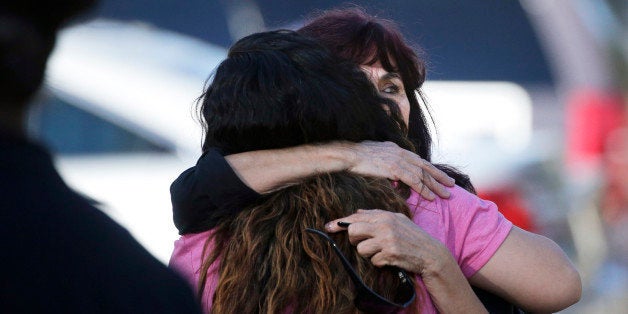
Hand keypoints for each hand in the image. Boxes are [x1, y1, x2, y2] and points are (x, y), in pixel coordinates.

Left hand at [325, 209, 451, 276]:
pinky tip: (389, 259)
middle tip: (364, 243)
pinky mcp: (390, 254)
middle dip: (355, 240)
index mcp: (385, 216)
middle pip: (353, 232)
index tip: (328, 227)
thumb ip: (376, 215)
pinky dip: (379, 262)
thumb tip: (356, 213)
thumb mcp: (397, 220)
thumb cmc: (412, 236)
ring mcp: (387, 240)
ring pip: (361, 249)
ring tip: (380, 251)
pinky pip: (373, 261)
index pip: (356, 218)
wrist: (430, 253)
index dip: (340, 223)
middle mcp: (384, 226)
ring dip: (368, 254)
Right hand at [343, 141, 453, 199]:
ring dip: (436, 185)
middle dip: (439, 176)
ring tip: (446, 194)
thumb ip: (384, 160)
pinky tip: (431, 197)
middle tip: (452, 184)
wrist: (348, 155)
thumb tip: (389, 170)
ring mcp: (399, 160)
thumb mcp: (374, 154)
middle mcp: (401, 153)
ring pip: (423, 175)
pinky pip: (414, 181)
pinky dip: (424, 190)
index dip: (430, 169)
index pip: (418, 160)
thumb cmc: (356, 157)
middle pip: (425, 166)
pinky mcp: (395, 169)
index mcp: (397, 149)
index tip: (440, 175)